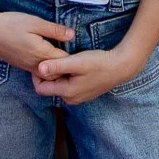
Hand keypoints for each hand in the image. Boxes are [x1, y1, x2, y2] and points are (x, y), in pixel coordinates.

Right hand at [0, 8, 75, 71]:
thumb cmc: (10, 24)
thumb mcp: (35, 22)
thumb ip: (54, 30)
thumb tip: (72, 35)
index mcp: (42, 54)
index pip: (65, 62)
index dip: (74, 57)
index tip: (82, 51)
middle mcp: (35, 65)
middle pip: (57, 73)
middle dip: (67, 67)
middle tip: (75, 57)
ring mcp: (27, 67)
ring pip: (47, 74)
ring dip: (56, 68)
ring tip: (62, 56)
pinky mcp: (21, 65)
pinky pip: (38, 71)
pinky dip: (45, 66)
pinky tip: (45, 54)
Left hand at [33, 36, 150, 103]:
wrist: (121, 67)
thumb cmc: (99, 63)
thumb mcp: (76, 62)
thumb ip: (57, 66)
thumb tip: (39, 68)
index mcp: (67, 92)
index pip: (40, 88)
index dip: (37, 75)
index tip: (42, 61)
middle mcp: (71, 99)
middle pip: (49, 88)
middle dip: (48, 74)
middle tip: (54, 59)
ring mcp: (78, 98)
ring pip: (59, 86)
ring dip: (58, 75)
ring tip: (64, 61)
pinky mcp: (84, 93)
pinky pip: (68, 86)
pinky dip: (67, 77)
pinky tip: (74, 66)